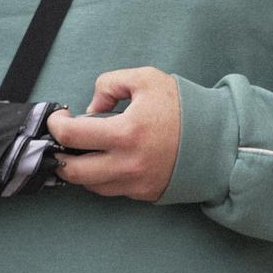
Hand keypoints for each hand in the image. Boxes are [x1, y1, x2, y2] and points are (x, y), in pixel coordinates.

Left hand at [46, 67, 181, 201]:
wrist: (216, 139)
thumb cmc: (182, 107)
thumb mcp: (147, 79)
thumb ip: (111, 84)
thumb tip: (91, 108)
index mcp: (125, 132)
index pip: (72, 136)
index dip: (56, 125)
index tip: (59, 119)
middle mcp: (126, 164)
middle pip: (72, 171)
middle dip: (60, 155)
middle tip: (64, 141)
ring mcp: (134, 183)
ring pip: (89, 185)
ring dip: (80, 168)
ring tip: (86, 150)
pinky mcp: (142, 193)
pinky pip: (111, 189)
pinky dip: (102, 177)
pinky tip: (107, 160)